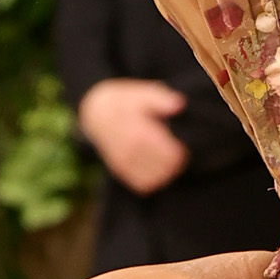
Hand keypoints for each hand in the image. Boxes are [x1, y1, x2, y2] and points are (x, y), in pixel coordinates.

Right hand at [78, 77, 191, 195]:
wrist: (98, 113)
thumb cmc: (126, 102)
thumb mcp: (142, 93)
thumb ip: (161, 98)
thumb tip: (178, 104)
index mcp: (139, 132)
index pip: (171, 155)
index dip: (181, 152)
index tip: (181, 145)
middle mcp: (130, 151)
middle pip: (165, 169)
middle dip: (175, 162)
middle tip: (176, 153)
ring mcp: (124, 162)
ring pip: (155, 179)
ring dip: (165, 172)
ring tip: (167, 161)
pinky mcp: (120, 170)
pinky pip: (143, 185)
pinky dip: (153, 180)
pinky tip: (155, 168)